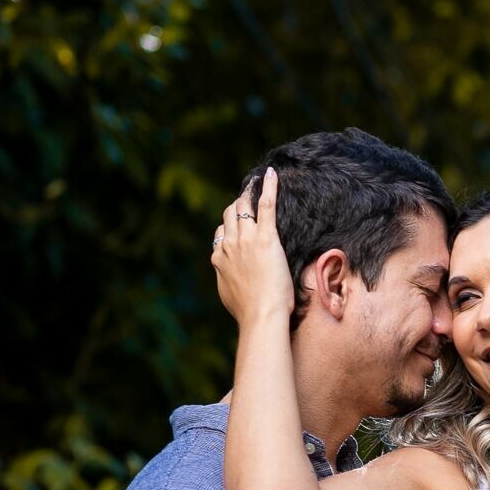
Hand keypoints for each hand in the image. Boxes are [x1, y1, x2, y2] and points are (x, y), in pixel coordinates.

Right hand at [212, 167, 294, 324]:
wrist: (261, 314)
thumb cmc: (249, 311)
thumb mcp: (229, 295)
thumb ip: (226, 279)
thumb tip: (227, 277)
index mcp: (219, 258)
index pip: (221, 233)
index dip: (230, 227)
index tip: (239, 225)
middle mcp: (229, 244)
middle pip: (230, 215)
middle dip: (237, 205)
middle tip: (248, 199)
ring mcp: (246, 239)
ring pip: (243, 206)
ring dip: (249, 194)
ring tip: (256, 183)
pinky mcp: (266, 237)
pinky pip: (266, 205)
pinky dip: (268, 187)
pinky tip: (270, 174)